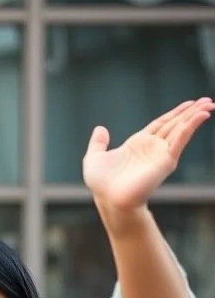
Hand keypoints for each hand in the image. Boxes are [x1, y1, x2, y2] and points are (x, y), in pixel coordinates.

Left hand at [83, 97, 213, 211]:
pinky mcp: (166, 160)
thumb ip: (98, 143)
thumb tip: (100, 128)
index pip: (161, 124)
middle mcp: (152, 147)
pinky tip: (201, 116)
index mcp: (138, 144)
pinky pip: (180, 139)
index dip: (175, 113)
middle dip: (190, 111)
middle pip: (175, 124)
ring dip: (195, 116)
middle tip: (207, 99)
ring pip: (181, 129)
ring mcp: (161, 153)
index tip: (189, 103)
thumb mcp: (94, 157)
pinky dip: (191, 127)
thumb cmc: (101, 184)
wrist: (109, 198)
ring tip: (209, 104)